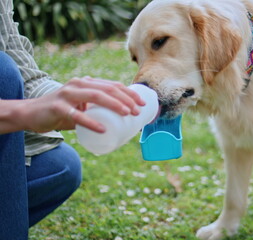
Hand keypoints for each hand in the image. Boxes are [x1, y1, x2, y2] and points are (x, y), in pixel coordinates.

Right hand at [22, 77, 144, 132]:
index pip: (113, 85)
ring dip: (114, 105)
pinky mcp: (58, 107)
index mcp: (86, 83)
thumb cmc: (62, 112)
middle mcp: (78, 84)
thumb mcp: (81, 106)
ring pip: (96, 97)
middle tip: (137, 111)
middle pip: (108, 89)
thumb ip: (97, 108)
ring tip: (127, 114)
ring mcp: (67, 94)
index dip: (130, 93)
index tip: (142, 104)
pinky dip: (91, 123)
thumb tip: (122, 120)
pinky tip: (103, 129)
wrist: (31, 114)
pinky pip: (77, 116)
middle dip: (126, 99)